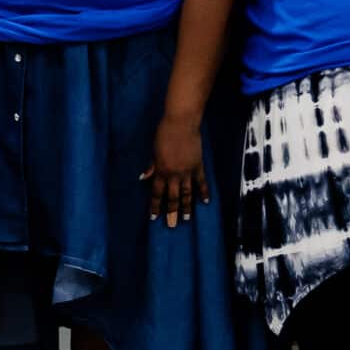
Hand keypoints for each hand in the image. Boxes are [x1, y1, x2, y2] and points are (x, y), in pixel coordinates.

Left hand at [142, 109, 206, 227]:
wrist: (181, 124)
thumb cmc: (163, 134)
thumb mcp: (153, 151)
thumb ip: (151, 166)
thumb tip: (143, 178)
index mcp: (161, 171)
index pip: (157, 193)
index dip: (155, 206)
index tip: (154, 217)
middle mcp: (174, 175)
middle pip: (172, 197)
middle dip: (171, 212)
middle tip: (172, 225)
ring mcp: (187, 172)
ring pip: (187, 193)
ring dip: (187, 207)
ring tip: (187, 219)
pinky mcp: (198, 166)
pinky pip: (201, 182)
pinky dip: (204, 192)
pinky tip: (205, 202)